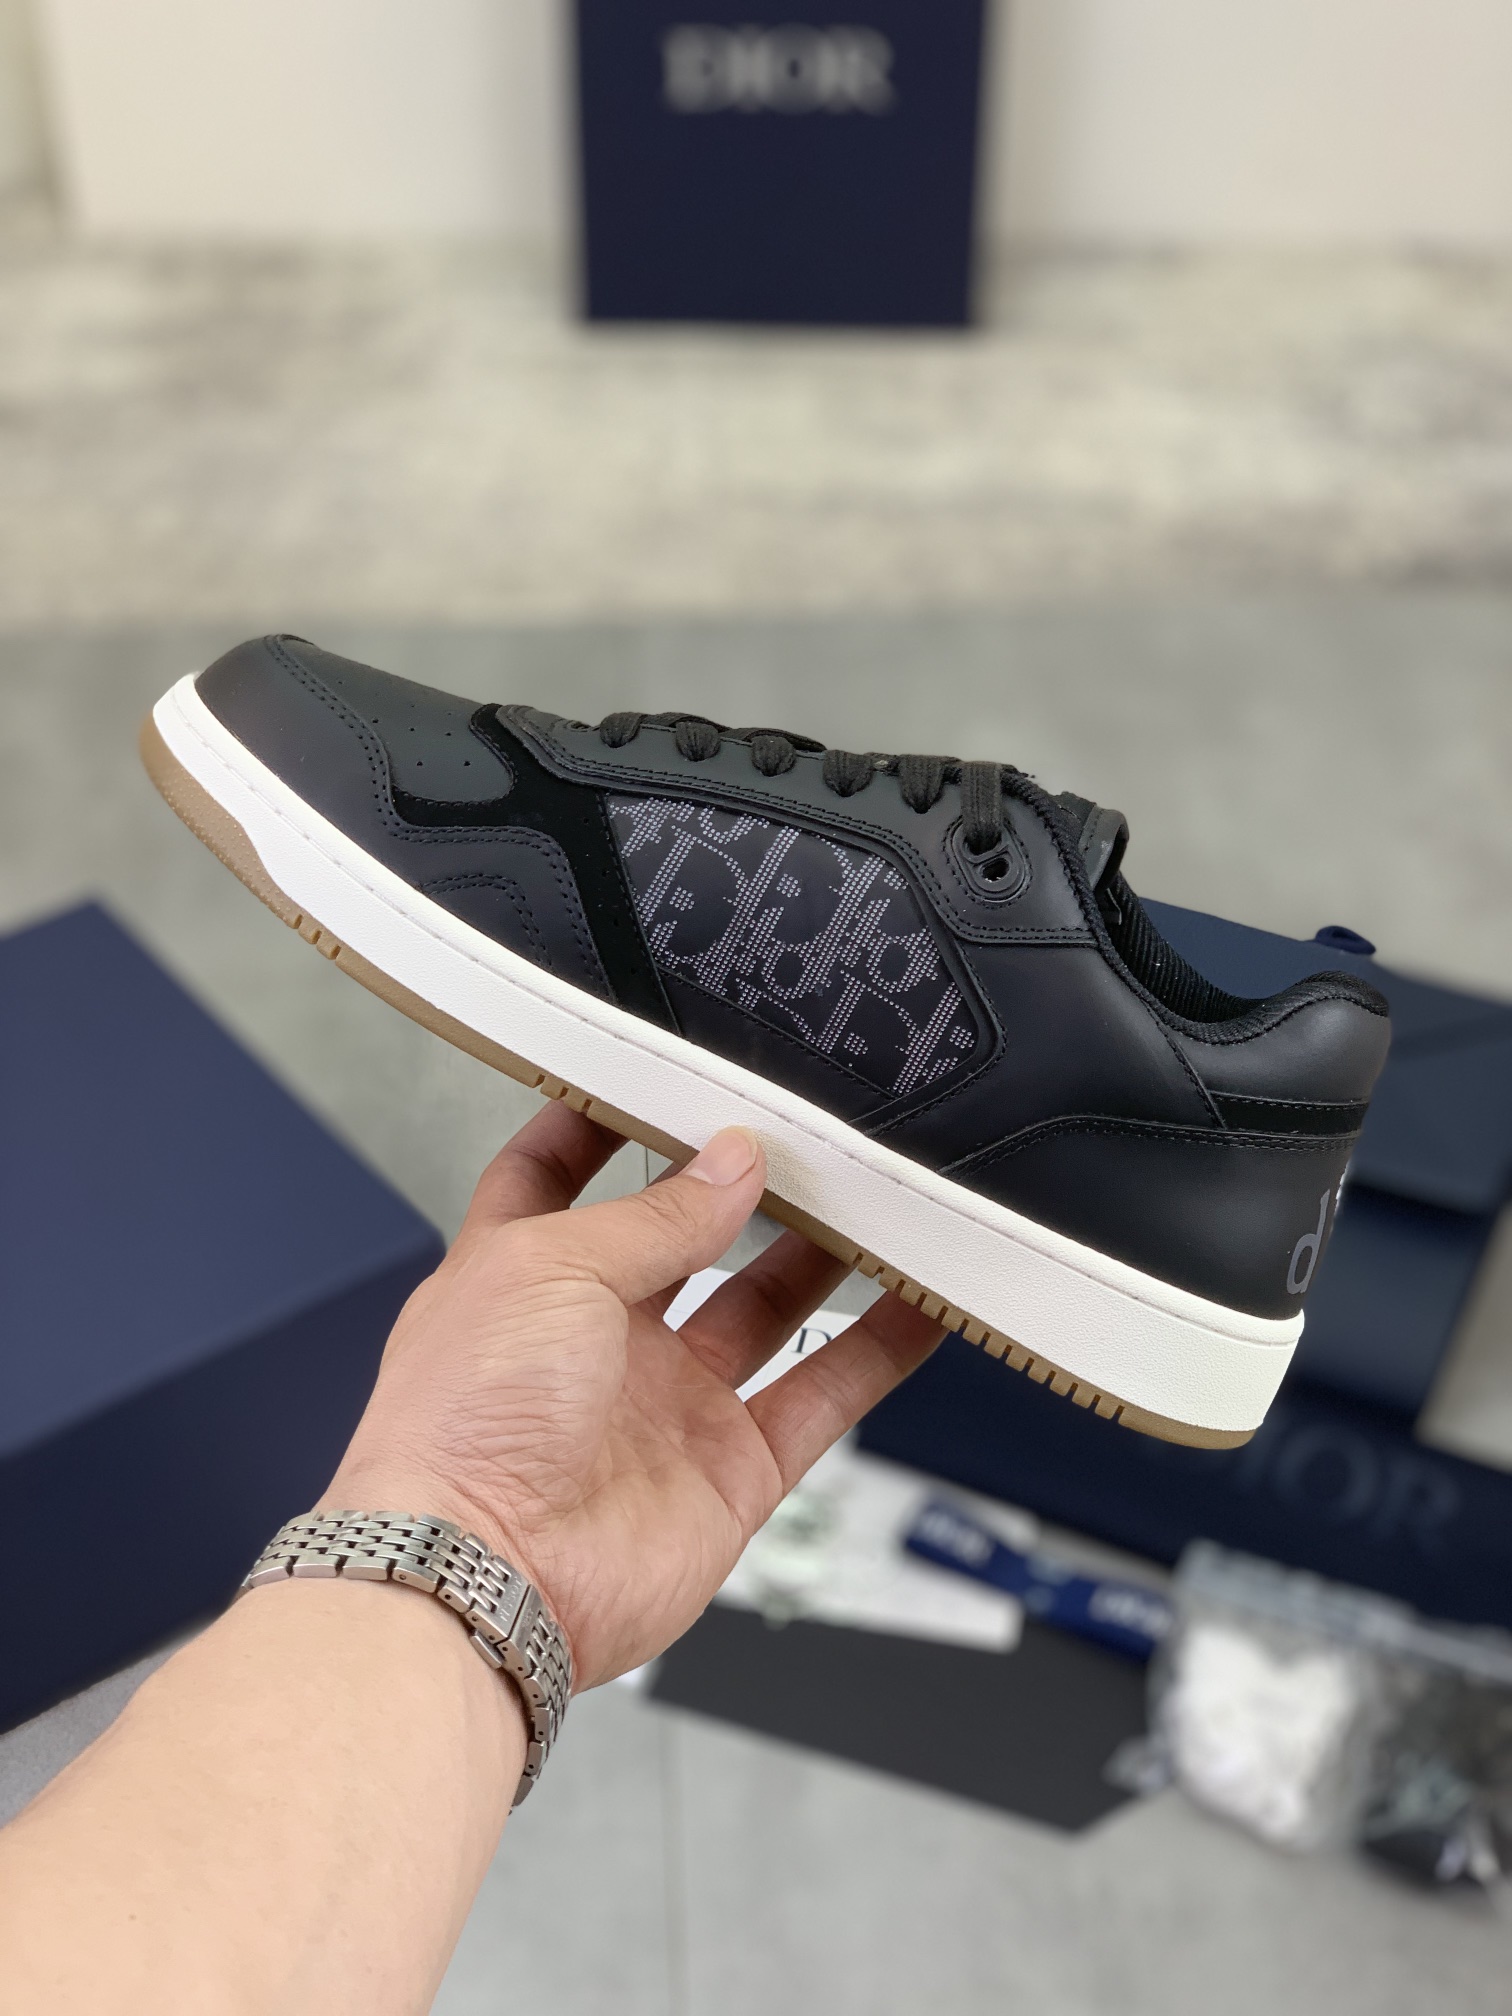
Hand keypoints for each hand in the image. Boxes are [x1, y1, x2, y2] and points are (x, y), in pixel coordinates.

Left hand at [325, 1104, 943, 1688]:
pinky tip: (924, 1303)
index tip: (662, 1075)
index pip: (554, 1175)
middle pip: (686, 1239)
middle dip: (743, 1187)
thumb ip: (655, 1215)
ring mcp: (665, 1406)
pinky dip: (878, 1352)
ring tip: (880, 1194)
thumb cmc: (461, 1424)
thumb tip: (731, 1163)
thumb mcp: (551, 1266)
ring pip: (766, 1309)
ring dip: (824, 1256)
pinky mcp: (729, 1471)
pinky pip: (821, 1398)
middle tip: (808, 1134)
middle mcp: (593, 1339)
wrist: (483, 1576)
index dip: (601, 1125)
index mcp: (523, 1274)